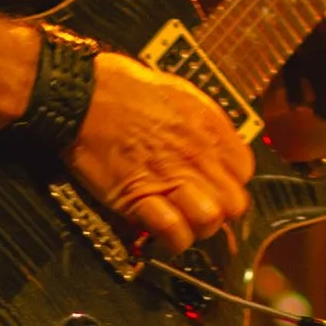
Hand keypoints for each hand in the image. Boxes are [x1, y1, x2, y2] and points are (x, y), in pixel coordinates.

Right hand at [71, 49, 254, 252]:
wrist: (81, 95)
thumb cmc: (124, 87)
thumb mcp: (180, 93)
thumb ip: (204, 122)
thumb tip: (217, 143)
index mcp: (209, 128)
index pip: (245, 172)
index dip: (230, 182)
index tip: (214, 183)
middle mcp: (196, 155)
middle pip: (233, 204)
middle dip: (220, 211)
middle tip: (198, 207)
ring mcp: (169, 178)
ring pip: (209, 221)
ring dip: (197, 227)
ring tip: (181, 220)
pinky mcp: (138, 198)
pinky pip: (173, 231)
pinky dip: (172, 238)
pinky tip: (162, 230)